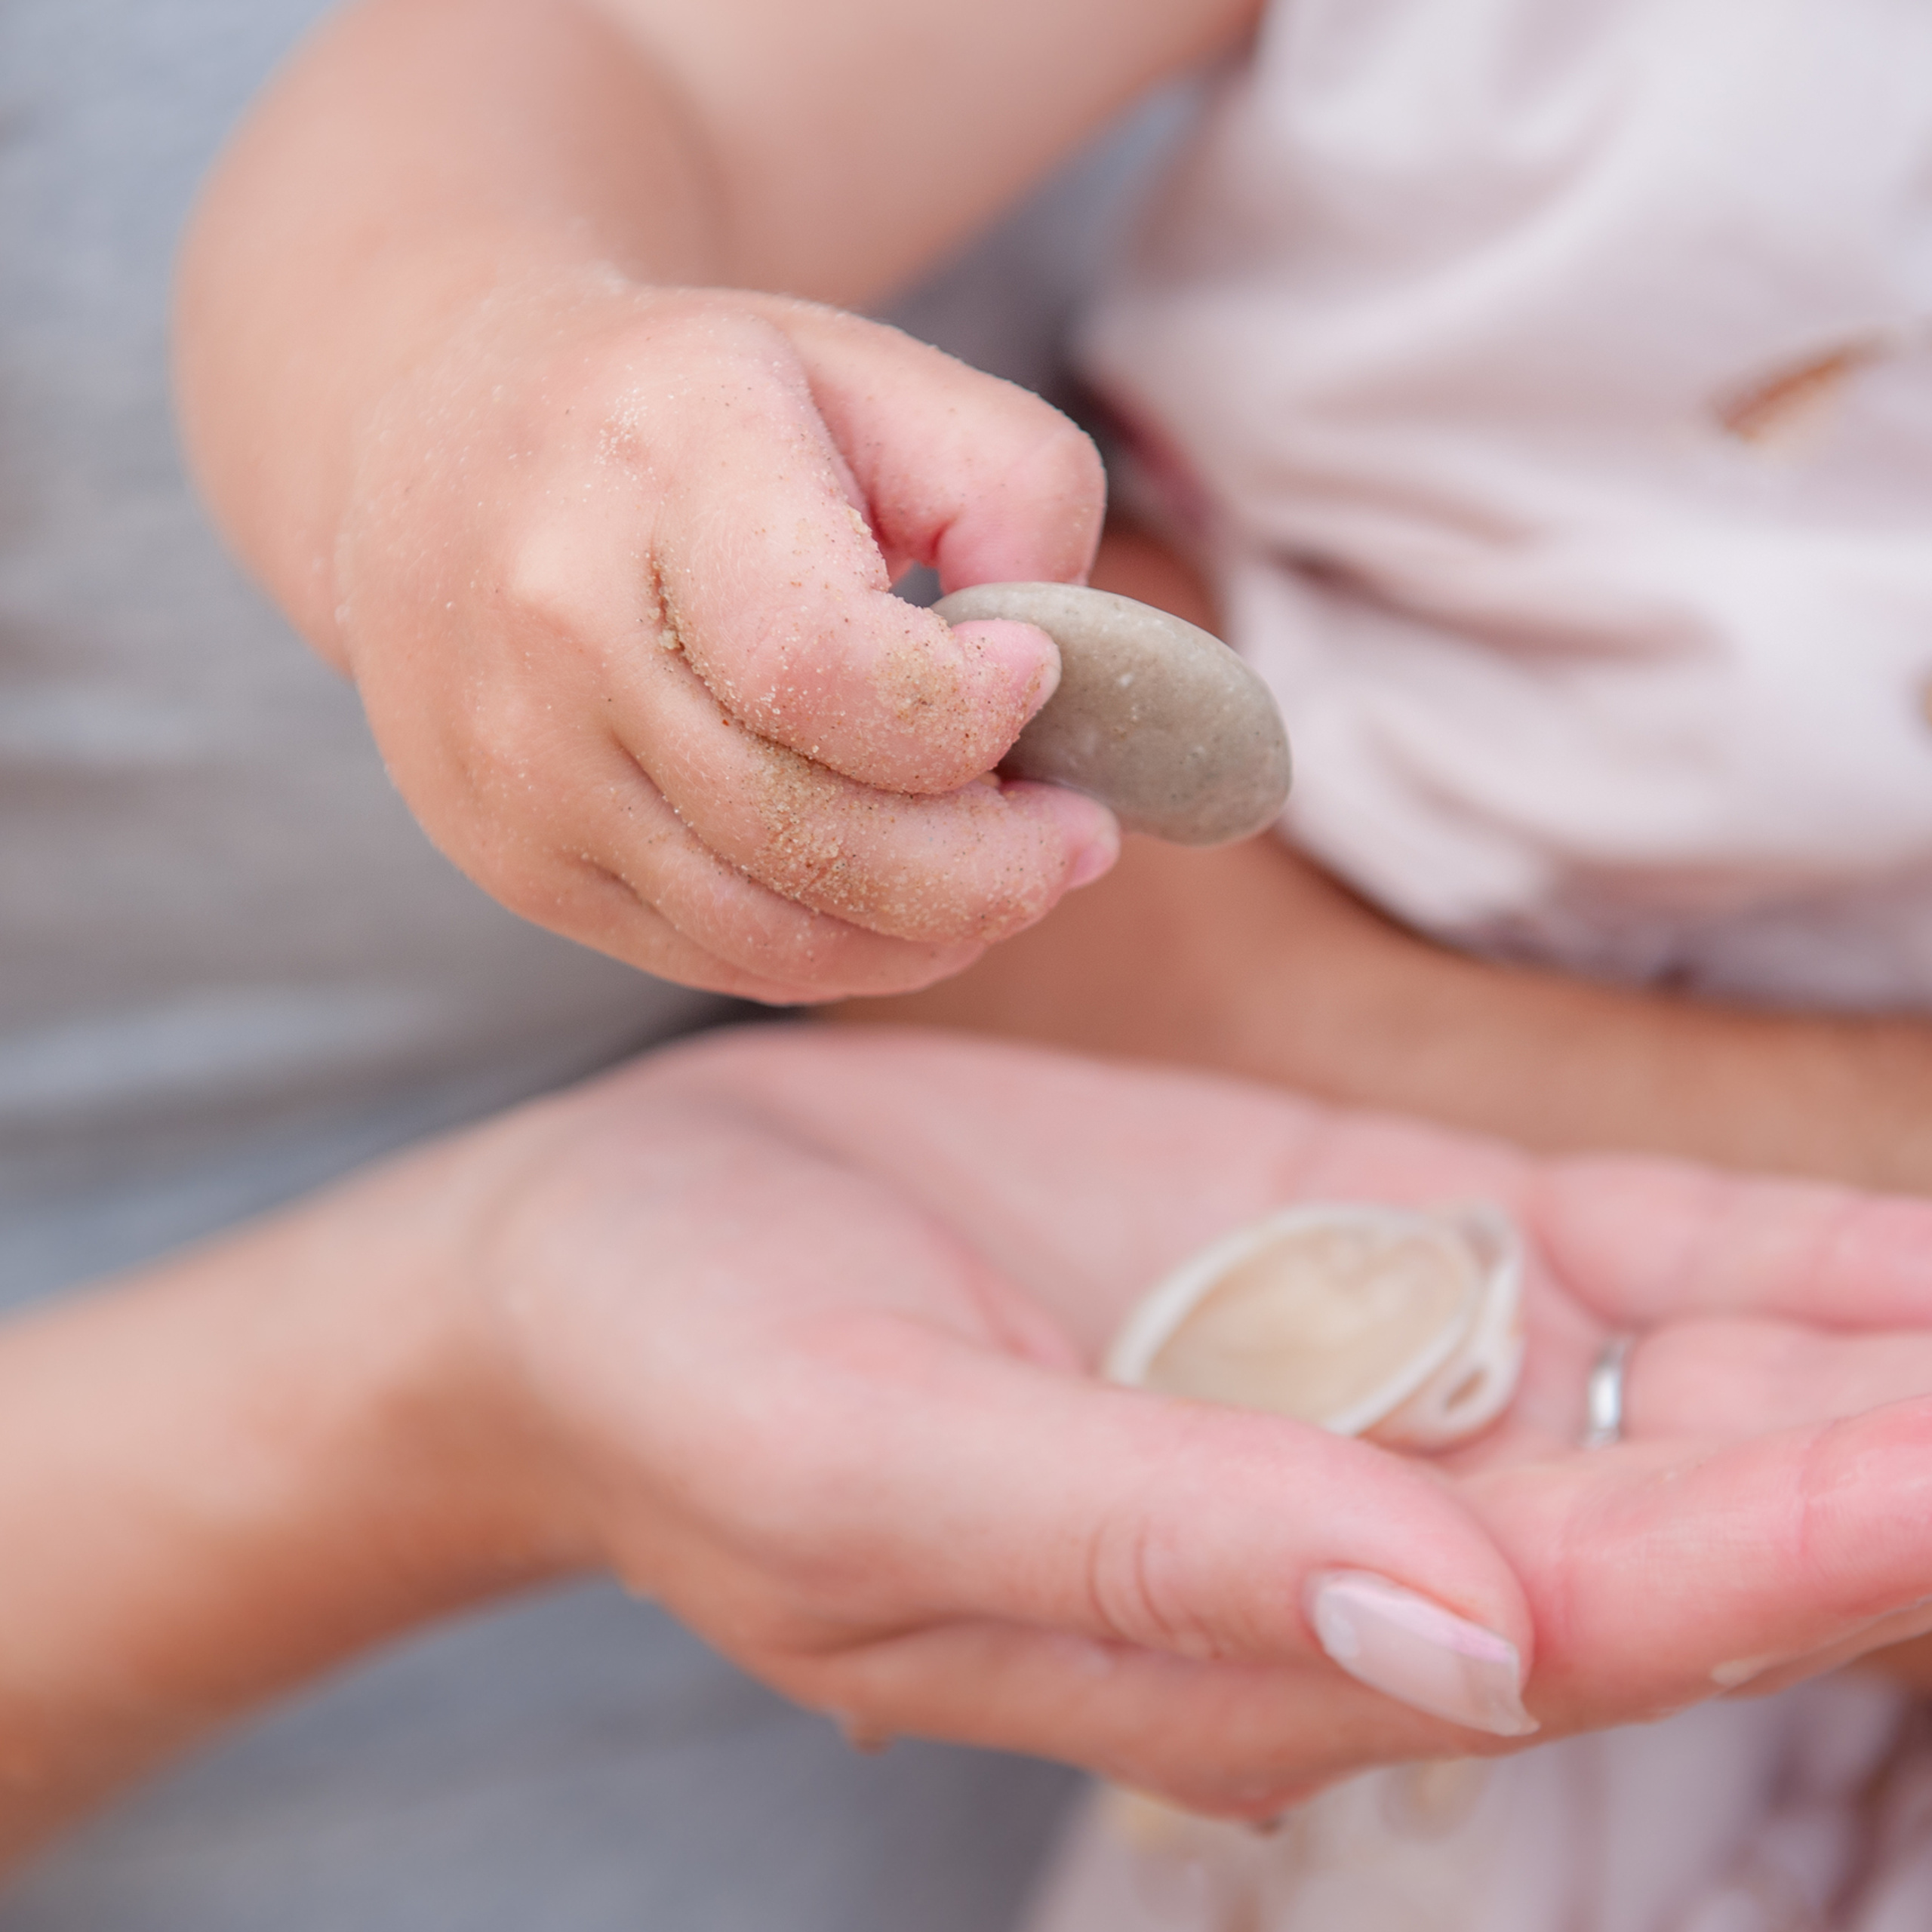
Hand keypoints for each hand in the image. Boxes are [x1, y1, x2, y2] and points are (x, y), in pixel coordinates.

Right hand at [332, 280, 1117, 1001]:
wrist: (438, 449)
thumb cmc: (698, 413)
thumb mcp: (876, 374)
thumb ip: (1015, 493)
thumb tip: (1064, 681)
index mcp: (654, 465)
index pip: (824, 670)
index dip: (966, 713)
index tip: (1029, 674)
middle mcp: (557, 629)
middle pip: (814, 833)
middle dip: (992, 866)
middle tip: (1076, 837)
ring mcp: (522, 768)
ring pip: (775, 935)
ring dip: (935, 931)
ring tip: (1009, 873)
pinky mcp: (517, 862)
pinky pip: (721, 959)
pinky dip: (847, 955)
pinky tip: (905, 896)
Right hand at [470, 1028, 1931, 1816]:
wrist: (615, 1243)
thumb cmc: (695, 1376)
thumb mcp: (870, 1481)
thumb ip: (1149, 1556)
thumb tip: (1460, 1649)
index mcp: (1230, 1650)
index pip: (1577, 1630)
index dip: (1801, 1560)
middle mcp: (1332, 1532)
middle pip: (1686, 1530)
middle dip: (1893, 1473)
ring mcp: (1351, 1372)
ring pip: (1683, 1394)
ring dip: (1878, 1362)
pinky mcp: (1333, 1233)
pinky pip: (1593, 1257)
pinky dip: (1761, 1255)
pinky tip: (1898, 1248)